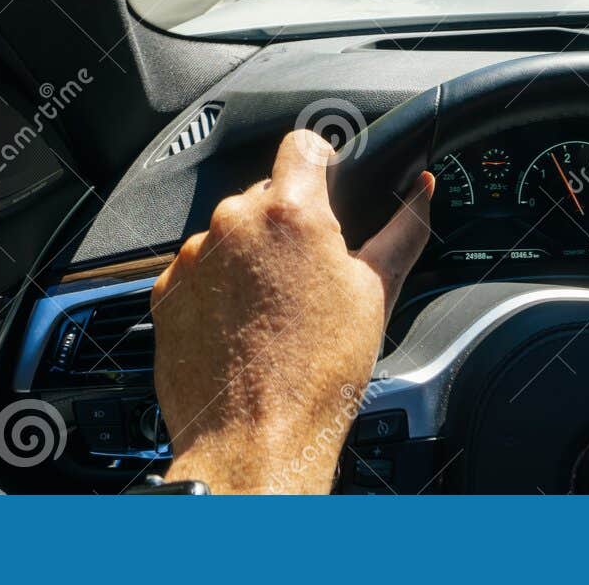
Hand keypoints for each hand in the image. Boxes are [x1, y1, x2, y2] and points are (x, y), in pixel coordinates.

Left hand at [150, 130, 433, 492]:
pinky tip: (245, 328)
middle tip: (313, 275)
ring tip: (277, 311)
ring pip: (231, 235)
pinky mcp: (166, 293)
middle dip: (290, 224)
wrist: (256, 443)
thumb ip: (403, 228)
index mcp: (290, 213)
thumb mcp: (377, 293)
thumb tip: (421, 190)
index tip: (330, 185)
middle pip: (267, 195)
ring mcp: (193, 259)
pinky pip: (199, 271)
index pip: (302, 144)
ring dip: (252, 258)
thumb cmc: (318, 376)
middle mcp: (233, 224)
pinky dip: (220, 289)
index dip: (323, 161)